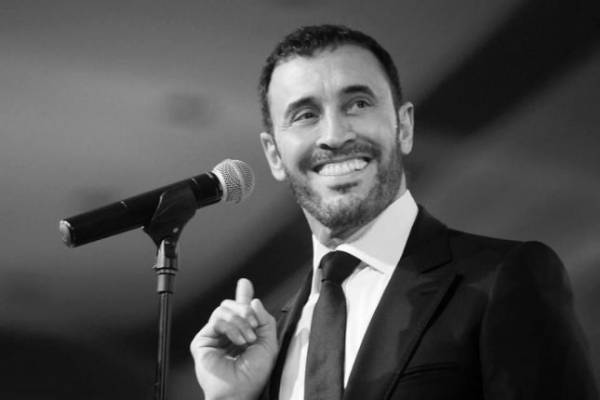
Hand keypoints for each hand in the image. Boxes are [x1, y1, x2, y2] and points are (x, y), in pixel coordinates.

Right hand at [190, 278, 277, 399]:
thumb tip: (253, 300)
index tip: (244, 284)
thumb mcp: (268, 343)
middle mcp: (228, 334)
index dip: (243, 296)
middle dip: (246, 310)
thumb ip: (264, 319)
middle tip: (253, 325)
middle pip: (232, 305)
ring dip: (240, 320)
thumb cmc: (254, 376)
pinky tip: (238, 340)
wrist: (240, 391)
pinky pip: (217, 319)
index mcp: (243, 334)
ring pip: (224, 309)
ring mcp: (214, 336)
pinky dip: (231, 326)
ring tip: (248, 338)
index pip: (241, 310)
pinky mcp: (203, 340)